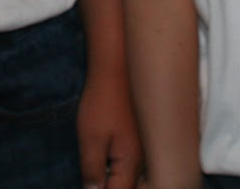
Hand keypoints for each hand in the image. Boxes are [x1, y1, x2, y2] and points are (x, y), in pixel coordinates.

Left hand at [78, 65, 141, 187]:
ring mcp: (149, 145)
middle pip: (132, 187)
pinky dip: (127, 165)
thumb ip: (92, 169)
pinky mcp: (147, 134)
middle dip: (114, 185)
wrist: (120, 64)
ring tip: (104, 172)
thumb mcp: (90, 138)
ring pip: (138, 175)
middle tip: (97, 180)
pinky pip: (140, 160)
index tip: (92, 186)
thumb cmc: (103, 99)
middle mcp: (146, 157)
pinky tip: (114, 157)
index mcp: (132, 162)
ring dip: (122, 177)